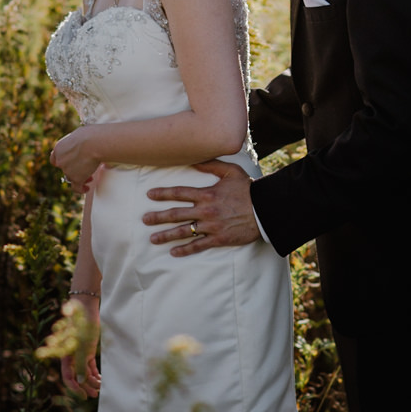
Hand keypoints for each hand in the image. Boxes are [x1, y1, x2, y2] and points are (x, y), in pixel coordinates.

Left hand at [51, 126, 104, 192]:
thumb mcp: (79, 134)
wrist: (94, 143)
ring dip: (80, 177)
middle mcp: (60, 160)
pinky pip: (77, 187)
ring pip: (72, 177)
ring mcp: (67, 170)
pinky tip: (86, 188)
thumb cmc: (90, 135)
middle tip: (84, 168)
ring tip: (90, 176)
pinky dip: (81, 189)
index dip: (62, 161)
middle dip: (74, 169)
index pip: (55, 159)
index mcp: (59, 148)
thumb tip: (82, 144)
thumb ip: (76, 143)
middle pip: (65, 168)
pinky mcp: (76, 178)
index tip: (69, 162)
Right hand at [60, 296, 101, 397]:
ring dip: (92, 381)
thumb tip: (80, 382)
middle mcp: (72, 357)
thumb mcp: (82, 346)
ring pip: (85, 372)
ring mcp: (80, 354)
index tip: (84, 396)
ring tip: (101, 388)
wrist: (86, 308)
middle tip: (95, 395)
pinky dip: (95, 373)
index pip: (68, 377)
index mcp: (66, 357)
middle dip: (86, 387)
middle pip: (77, 377)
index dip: (75, 388)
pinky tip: (101, 379)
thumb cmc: (81, 326)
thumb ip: (81, 364)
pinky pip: (90, 366)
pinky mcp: (88, 350)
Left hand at [143, 160, 258, 255]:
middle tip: (145, 219)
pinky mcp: (218, 239)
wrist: (265, 209)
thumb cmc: (248, 189)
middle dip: (158, 217)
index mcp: (207, 194)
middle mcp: (205, 210)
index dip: (163, 194)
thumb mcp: (231, 171)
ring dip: (166, 235)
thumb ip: (211, 164)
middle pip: (176, 214)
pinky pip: (198, 245)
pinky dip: (185, 250)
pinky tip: (173, 252)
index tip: (149, 195)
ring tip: (153, 239)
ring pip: (183, 231)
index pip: (179, 193)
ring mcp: (211, 226)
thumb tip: (193, 159)